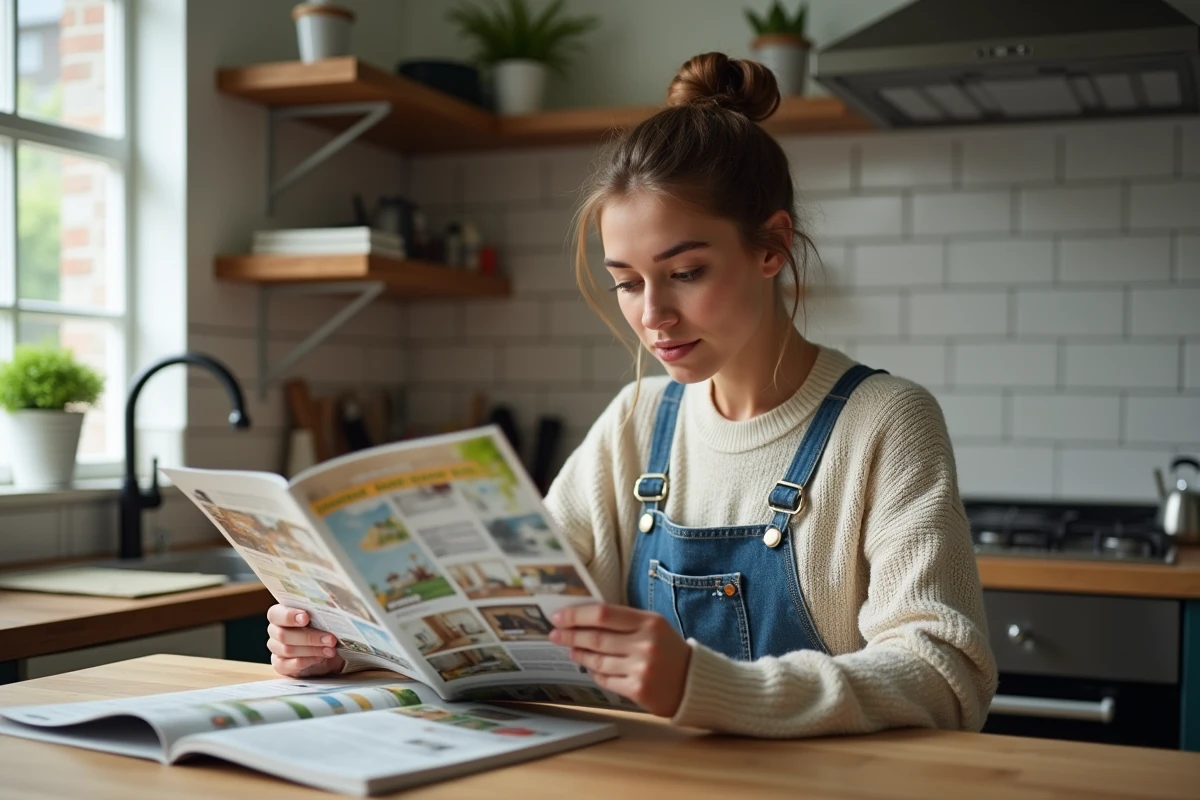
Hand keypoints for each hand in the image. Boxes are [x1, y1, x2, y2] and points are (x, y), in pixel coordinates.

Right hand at [266, 604, 344, 677]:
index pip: (275, 614)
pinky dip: (306, 661)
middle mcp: (275, 631)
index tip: (306, 618)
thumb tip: (331, 597)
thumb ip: (323, 606)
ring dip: (312, 650)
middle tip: (330, 639)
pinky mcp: (281, 665)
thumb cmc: (324, 627)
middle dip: (309, 637)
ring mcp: (276, 649)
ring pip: (287, 650)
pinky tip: (320, 658)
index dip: (289, 616)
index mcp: (281, 614)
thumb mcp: (326, 616)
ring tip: (331, 650)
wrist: (328, 650)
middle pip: (283, 634)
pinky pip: (288, 665)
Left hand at [549, 603, 690, 716]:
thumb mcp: (652, 626)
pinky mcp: (638, 690)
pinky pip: (605, 679)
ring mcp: (641, 668)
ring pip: (597, 660)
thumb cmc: (668, 649)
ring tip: (571, 650)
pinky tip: (591, 667)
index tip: (558, 617)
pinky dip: (595, 673)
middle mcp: (645, 644)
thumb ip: (623, 621)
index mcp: (649, 622)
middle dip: (570, 635)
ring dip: (579, 655)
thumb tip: (582, 619)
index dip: (576, 615)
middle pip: (596, 638)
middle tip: (554, 634)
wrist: (694, 682)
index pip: (603, 614)